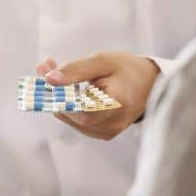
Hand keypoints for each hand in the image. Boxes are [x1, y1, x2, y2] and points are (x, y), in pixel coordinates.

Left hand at [35, 52, 159, 139]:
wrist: (152, 85)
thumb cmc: (128, 70)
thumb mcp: (104, 62)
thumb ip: (76, 70)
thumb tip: (49, 79)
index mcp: (118, 104)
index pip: (80, 109)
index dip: (58, 95)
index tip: (44, 73)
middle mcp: (112, 123)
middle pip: (70, 113)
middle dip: (53, 90)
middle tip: (44, 65)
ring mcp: (107, 132)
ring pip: (70, 117)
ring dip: (57, 96)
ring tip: (51, 69)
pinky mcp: (102, 133)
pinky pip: (76, 120)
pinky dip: (67, 103)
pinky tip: (65, 86)